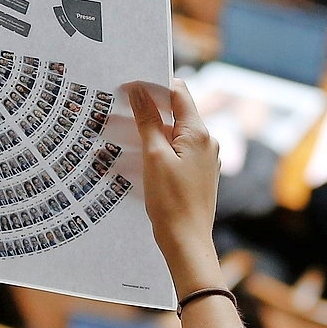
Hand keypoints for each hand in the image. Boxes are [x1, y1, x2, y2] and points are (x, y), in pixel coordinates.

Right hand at [127, 80, 221, 289]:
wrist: (186, 241)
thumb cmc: (171, 202)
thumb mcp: (154, 156)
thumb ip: (148, 121)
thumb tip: (140, 91)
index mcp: (199, 133)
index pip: (178, 93)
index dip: (153, 86)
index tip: (128, 88)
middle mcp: (207, 142)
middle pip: (175, 114)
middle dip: (147, 111)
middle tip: (119, 110)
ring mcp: (204, 159)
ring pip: (173, 135)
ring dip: (149, 133)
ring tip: (121, 136)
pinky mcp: (198, 173)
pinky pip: (176, 152)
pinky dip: (157, 150)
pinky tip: (137, 158)